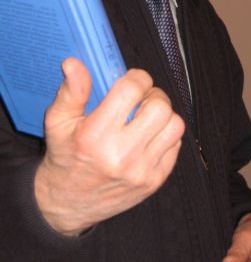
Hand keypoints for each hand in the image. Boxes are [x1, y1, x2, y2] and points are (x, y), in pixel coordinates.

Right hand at [34, 57, 184, 234]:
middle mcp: (121, 155)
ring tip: (146, 116)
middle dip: (152, 95)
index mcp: (95, 136)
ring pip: (174, 124)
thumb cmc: (65, 157)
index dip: (137, 77)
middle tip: (140, 99)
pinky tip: (148, 136)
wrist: (68, 203)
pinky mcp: (155, 181)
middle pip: (159, 106)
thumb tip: (74, 63)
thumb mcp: (58, 122)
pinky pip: (176, 145)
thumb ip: (71, 91)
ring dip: (163, 115)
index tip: (131, 81)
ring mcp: (142, 170)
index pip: (132, 90)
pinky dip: (166, 135)